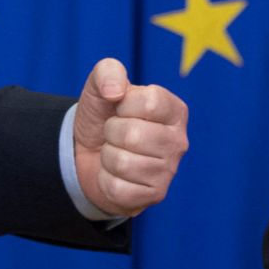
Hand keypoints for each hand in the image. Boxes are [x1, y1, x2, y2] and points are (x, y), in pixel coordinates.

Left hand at [72, 57, 188, 217]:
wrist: (89, 152)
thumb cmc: (103, 116)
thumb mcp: (100, 86)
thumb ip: (108, 72)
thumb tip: (116, 91)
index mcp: (174, 110)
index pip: (149, 102)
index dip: (123, 103)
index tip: (120, 107)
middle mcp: (179, 141)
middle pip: (133, 135)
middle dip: (111, 132)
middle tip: (114, 133)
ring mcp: (169, 171)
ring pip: (122, 163)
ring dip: (107, 156)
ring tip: (115, 152)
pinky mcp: (155, 195)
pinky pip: (117, 188)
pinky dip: (106, 180)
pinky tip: (115, 174)